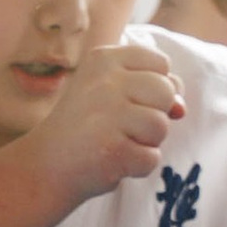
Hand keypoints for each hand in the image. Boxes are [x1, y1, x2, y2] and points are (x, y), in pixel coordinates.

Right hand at [20, 37, 184, 216]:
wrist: (46, 166)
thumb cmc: (85, 127)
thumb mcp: (111, 92)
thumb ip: (151, 88)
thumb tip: (180, 108)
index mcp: (104, 59)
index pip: (161, 63)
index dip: (156, 86)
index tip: (129, 100)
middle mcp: (105, 82)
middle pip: (166, 91)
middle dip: (154, 114)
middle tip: (122, 126)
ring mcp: (108, 115)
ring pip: (161, 126)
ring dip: (146, 142)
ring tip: (116, 143)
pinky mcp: (113, 149)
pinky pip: (151, 158)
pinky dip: (137, 166)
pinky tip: (112, 161)